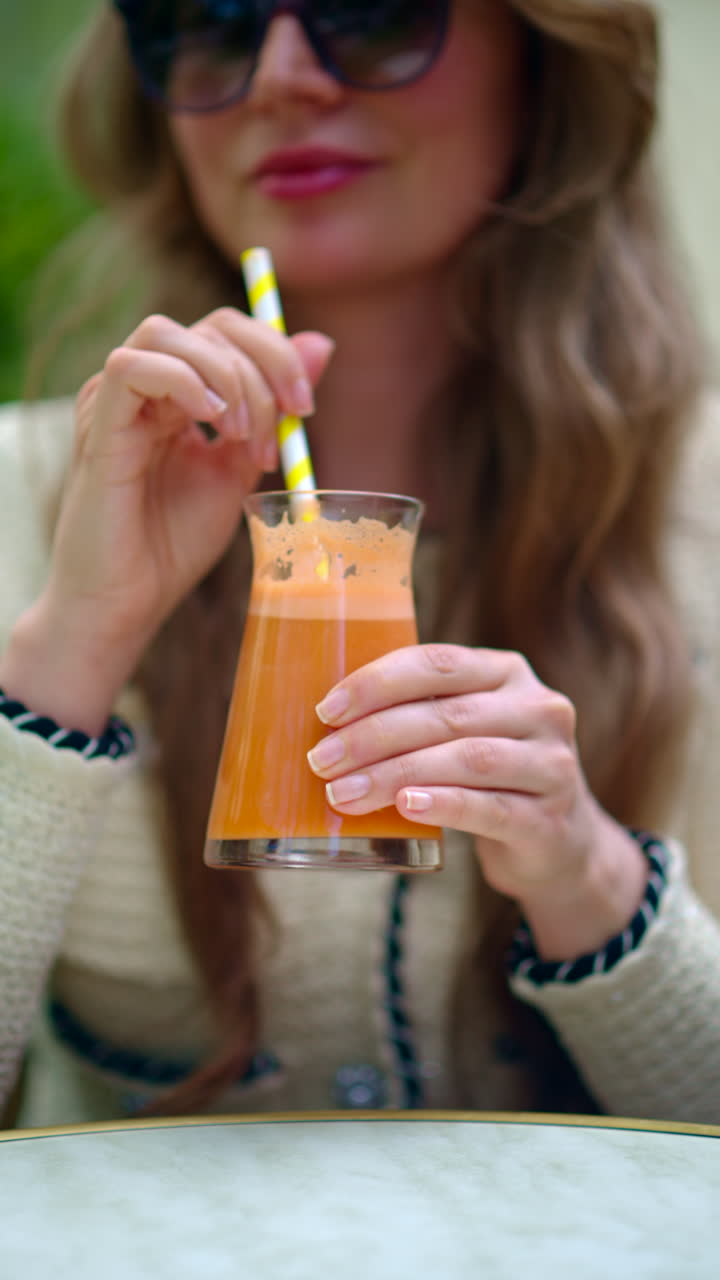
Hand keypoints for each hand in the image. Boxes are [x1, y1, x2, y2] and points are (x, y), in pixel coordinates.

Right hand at [2, 310, 332, 730]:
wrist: (131, 599)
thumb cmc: (176, 543)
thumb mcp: (243, 468)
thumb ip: (274, 410)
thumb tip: (322, 343)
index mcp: (177, 394)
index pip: (227, 333)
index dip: (275, 354)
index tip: (305, 408)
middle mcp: (142, 387)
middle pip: (208, 325)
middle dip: (264, 365)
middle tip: (289, 420)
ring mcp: (115, 400)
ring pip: (167, 333)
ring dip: (225, 375)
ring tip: (244, 435)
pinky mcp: (97, 422)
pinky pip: (132, 368)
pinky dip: (183, 383)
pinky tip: (212, 424)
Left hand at [308, 644, 647, 954]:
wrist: (561, 843)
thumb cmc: (489, 778)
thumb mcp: (464, 730)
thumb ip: (418, 713)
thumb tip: (326, 722)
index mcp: (508, 674)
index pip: (437, 663)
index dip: (378, 682)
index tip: (326, 710)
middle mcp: (539, 710)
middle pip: (445, 714)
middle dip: (374, 736)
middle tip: (323, 760)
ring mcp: (551, 765)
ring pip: (466, 760)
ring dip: (395, 774)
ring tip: (344, 793)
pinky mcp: (549, 820)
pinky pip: (490, 808)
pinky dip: (443, 804)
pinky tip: (404, 807)